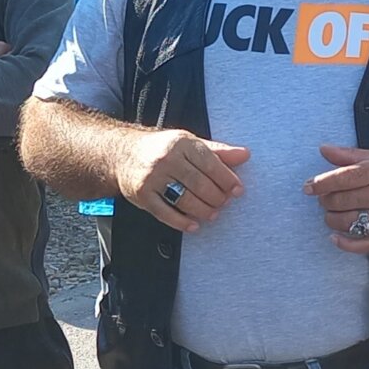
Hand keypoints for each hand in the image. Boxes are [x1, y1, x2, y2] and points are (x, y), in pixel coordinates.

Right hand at [115, 128, 247, 231]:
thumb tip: (245, 155)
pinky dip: (181, 222)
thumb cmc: (162, 149)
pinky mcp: (142, 195)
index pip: (210, 163)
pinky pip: (165, 213)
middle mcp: (166, 159)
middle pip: (199, 184)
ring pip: (184, 199)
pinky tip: (194, 225)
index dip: (227, 179)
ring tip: (212, 214)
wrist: (123, 154)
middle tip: (224, 203)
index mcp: (181, 144)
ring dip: (203, 210)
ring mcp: (152, 178)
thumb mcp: (189, 143)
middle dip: (216, 197)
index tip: (237, 190)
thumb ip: (218, 151)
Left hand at [306, 145, 368, 253]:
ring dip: (332, 220)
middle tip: (325, 199)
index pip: (344, 178)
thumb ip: (350, 155)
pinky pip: (363, 245)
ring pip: (348, 222)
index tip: (307, 187)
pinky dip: (345, 244)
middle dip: (326, 201)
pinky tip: (335, 238)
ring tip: (332, 214)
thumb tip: (323, 149)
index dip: (322, 183)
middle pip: (342, 201)